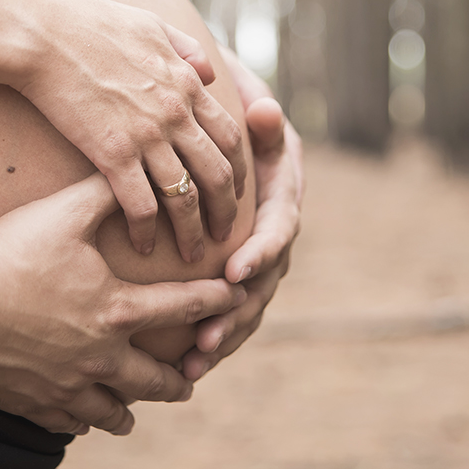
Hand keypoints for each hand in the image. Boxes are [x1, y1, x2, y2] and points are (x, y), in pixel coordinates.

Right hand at [0, 173, 246, 435]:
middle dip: (180, 378)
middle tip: (192, 377)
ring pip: (115, 410)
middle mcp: (101, 356)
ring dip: (131, 407)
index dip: (216, 302)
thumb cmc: (7, 251)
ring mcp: (68, 386)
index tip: (236, 300)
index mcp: (117, 310)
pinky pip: (70, 422)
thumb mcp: (61, 212)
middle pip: (157, 378)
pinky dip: (83, 419)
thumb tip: (133, 168)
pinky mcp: (33, 404)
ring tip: (136, 409)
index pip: (185, 308)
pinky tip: (84, 416)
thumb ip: (105, 192)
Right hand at [17, 0, 246, 262]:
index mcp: (186, 83)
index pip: (230, 135)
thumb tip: (209, 71)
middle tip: (226, 234)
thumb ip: (185, 48)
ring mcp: (147, 136)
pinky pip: (140, 204)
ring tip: (193, 254)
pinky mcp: (113, 154)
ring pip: (185, 196)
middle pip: (217, 173)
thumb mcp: (150, 23)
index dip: (238, 168)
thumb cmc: (87, 22)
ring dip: (192, 230)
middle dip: (226, 209)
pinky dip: (147, 231)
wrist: (41, 34)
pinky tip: (143, 247)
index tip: (235, 190)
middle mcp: (176, 113)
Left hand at [180, 49, 302, 380]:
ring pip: (248, 303)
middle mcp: (276, 227)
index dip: (261, 252)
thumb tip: (263, 110)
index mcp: (284, 190)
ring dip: (224, 335)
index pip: (280, 227)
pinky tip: (184, 366)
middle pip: (266, 279)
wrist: (215, 118)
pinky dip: (213, 338)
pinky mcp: (237, 270)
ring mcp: (259, 253)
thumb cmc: (226, 108)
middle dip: (237, 310)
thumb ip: (255, 113)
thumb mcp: (244, 101)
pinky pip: (230, 309)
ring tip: (194, 362)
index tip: (234, 271)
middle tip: (207, 335)